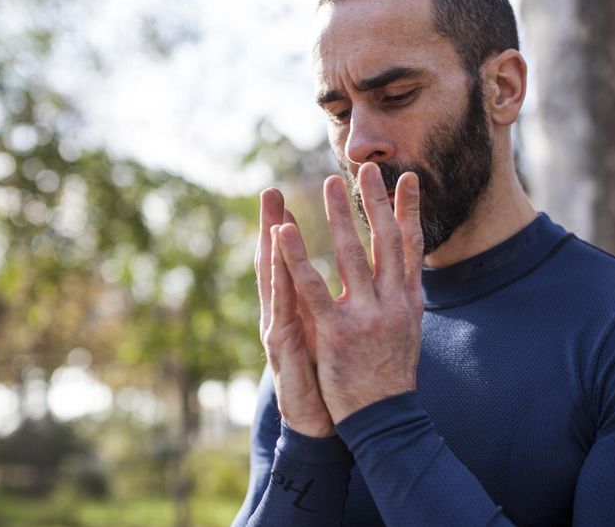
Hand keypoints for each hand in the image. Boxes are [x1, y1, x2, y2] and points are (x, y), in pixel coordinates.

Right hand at [257, 188, 334, 436]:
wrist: (320, 425)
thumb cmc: (327, 378)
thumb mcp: (330, 334)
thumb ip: (328, 306)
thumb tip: (344, 281)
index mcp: (299, 309)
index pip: (290, 261)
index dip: (286, 228)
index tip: (285, 197)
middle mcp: (284, 313)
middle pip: (276, 261)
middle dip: (272, 223)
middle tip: (270, 189)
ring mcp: (278, 325)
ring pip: (274, 274)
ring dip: (272, 236)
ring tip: (272, 207)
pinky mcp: (281, 341)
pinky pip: (282, 298)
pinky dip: (280, 268)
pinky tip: (277, 243)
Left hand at [275, 164, 423, 423]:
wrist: (385, 420)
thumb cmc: (392, 375)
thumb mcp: (409, 331)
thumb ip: (405, 296)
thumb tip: (411, 265)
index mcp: (409, 301)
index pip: (412, 246)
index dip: (410, 211)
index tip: (408, 179)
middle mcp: (392, 303)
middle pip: (385, 241)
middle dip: (375, 202)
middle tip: (366, 168)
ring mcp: (366, 317)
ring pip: (351, 255)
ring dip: (339, 216)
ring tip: (330, 183)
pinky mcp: (336, 333)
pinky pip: (312, 289)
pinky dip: (296, 258)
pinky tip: (283, 233)